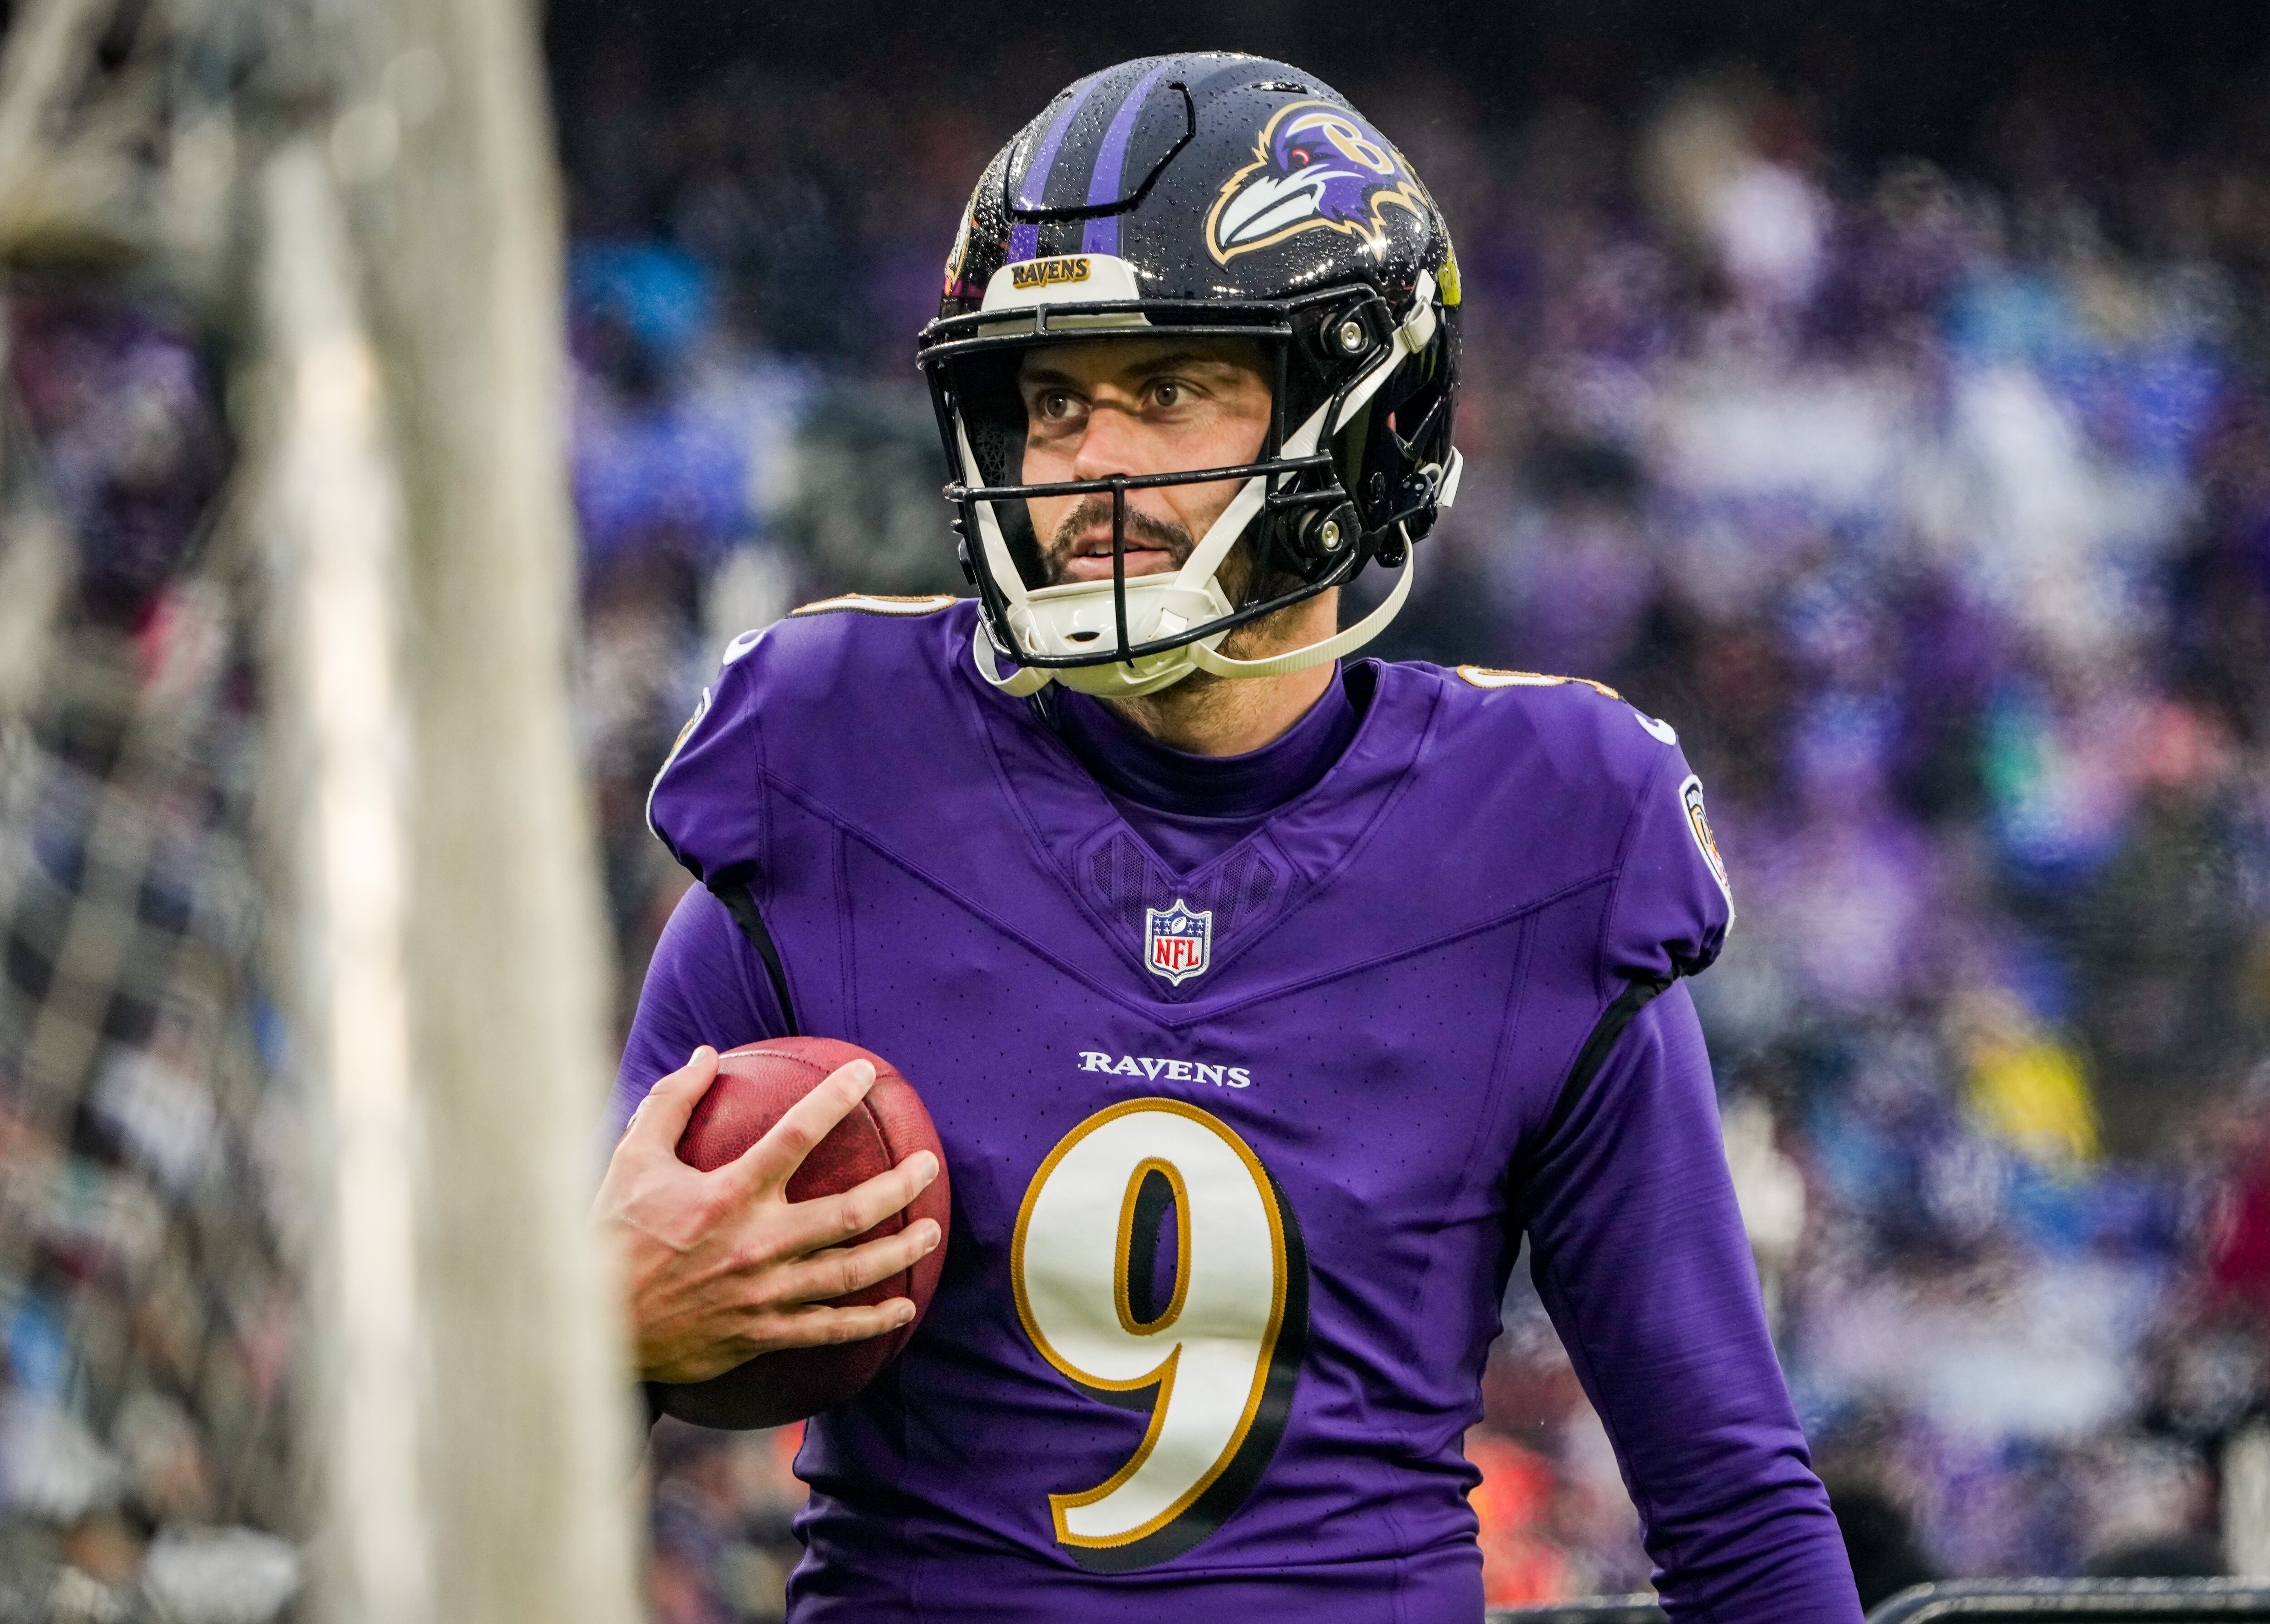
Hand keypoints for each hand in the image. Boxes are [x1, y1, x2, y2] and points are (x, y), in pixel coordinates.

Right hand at [595, 1045, 942, 1384]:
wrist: (595, 1323)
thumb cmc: (611, 1234)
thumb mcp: (631, 1159)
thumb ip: (669, 1103)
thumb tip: (703, 1054)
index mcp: (727, 1194)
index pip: (796, 1135)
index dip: (836, 1099)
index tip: (867, 1074)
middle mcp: (756, 1243)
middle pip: (849, 1212)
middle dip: (899, 1186)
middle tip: (929, 1166)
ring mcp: (764, 1294)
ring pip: (851, 1272)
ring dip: (899, 1251)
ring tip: (932, 1230)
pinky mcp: (762, 1334)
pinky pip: (829, 1328)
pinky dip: (871, 1320)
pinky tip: (903, 1307)